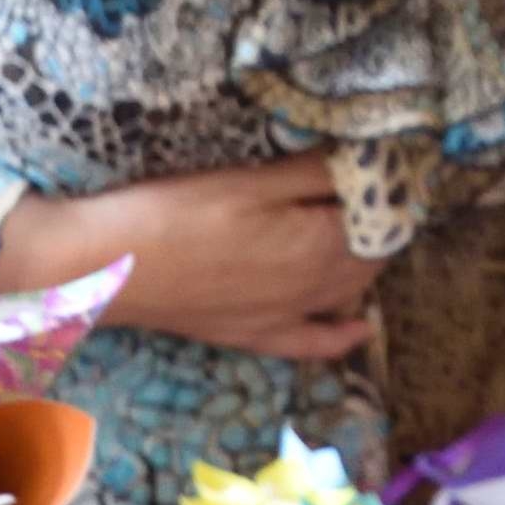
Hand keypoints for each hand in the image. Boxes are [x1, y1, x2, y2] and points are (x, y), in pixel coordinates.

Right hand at [0, 157, 380, 362]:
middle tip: (376, 191)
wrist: (109, 269)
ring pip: (349, 293)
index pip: (381, 220)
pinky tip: (358, 326)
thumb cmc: (176, 213)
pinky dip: (342, 334)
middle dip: (382, 224)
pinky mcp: (255, 336)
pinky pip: (314, 343)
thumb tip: (372, 160)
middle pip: (371, 256)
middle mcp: (314, 289)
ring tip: (366, 232)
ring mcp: (286, 317)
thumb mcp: (251, 180)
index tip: (396, 168)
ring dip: (366, 265)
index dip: (392, 193)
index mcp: (319, 245)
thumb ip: (316, 176)